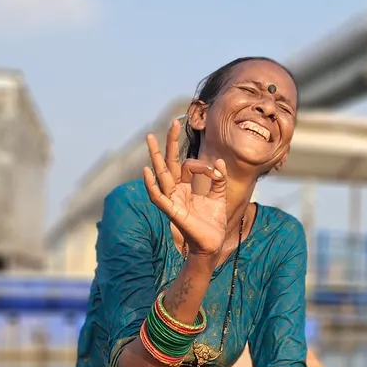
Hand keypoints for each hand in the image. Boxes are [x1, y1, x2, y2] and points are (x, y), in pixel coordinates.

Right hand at [143, 120, 227, 257]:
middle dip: (169, 143)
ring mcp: (172, 200)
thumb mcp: (219, 197)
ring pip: (161, 175)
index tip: (216, 172)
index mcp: (185, 187)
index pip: (189, 166)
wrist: (212, 245)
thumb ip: (219, 180)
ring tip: (150, 138)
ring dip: (155, 156)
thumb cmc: (213, 224)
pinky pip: (158, 198)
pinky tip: (147, 171)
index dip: (203, 165)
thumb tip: (220, 162)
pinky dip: (151, 186)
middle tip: (171, 122)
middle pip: (169, 163)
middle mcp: (176, 191)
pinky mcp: (172, 212)